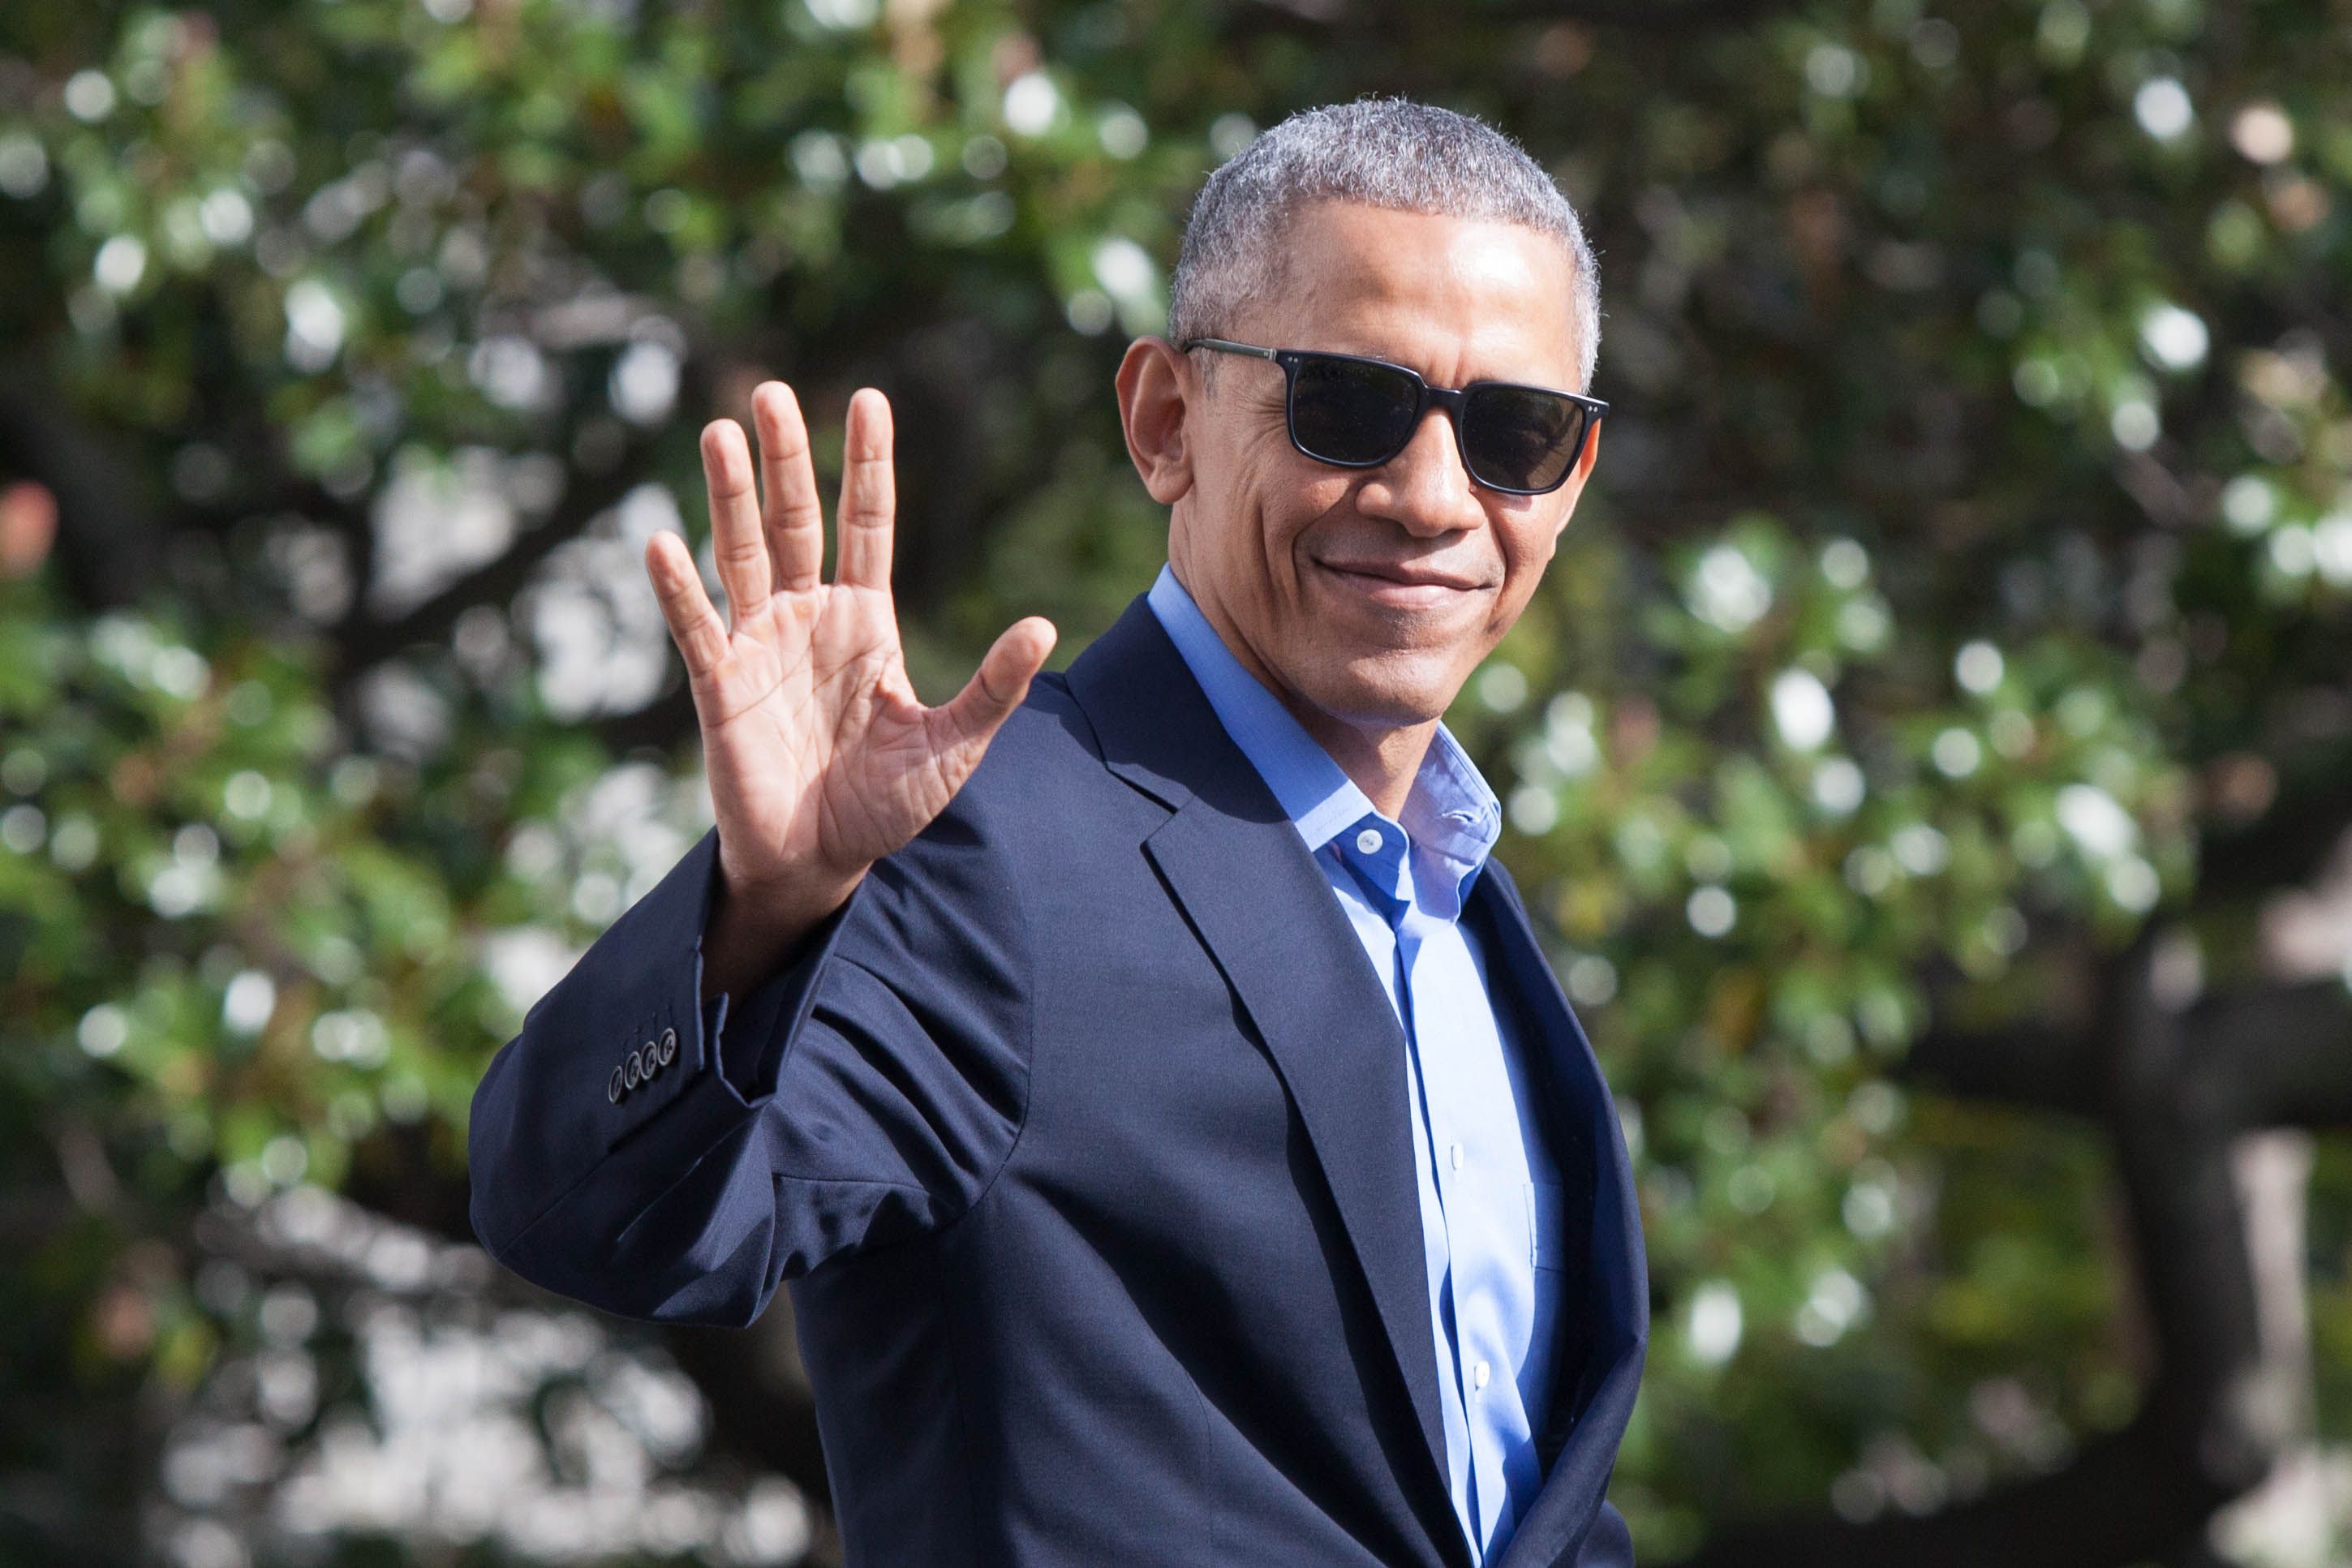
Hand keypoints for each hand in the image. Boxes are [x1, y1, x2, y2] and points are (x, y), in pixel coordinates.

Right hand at [646, 383, 1055, 984]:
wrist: (820, 863)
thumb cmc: (884, 805)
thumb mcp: (953, 745)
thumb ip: (994, 687)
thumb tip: (1045, 625)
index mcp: (866, 620)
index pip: (867, 523)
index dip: (867, 464)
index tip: (868, 399)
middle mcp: (809, 617)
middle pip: (796, 520)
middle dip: (787, 458)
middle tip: (772, 391)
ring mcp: (760, 645)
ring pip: (742, 554)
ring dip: (730, 495)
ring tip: (719, 431)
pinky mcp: (721, 686)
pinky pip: (697, 628)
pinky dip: (679, 588)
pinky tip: (662, 542)